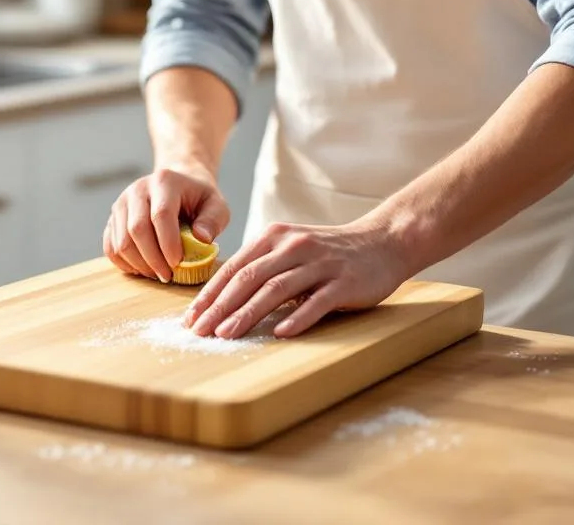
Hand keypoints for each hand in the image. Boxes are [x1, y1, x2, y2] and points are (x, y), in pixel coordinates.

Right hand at [104, 166, 229, 282]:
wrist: (178, 185)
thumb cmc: (198, 199)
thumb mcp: (216, 205)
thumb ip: (213, 220)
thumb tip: (201, 239)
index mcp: (164, 181)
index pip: (161, 214)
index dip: (168, 243)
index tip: (178, 263)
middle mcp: (137, 190)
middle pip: (137, 229)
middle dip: (153, 259)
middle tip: (168, 276)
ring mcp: (121, 204)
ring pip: (121, 241)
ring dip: (140, 265)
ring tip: (158, 274)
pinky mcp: (113, 219)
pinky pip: (111, 247)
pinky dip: (125, 264)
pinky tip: (143, 269)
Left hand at [184, 218, 411, 338]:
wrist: (383, 242)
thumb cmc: (329, 253)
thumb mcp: (290, 250)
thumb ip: (261, 267)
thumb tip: (222, 299)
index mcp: (275, 238)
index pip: (234, 268)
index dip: (210, 294)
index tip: (190, 318)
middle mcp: (294, 247)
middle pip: (249, 278)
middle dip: (220, 307)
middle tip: (199, 331)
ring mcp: (320, 264)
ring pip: (276, 289)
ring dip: (247, 313)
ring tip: (226, 334)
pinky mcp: (344, 282)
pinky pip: (317, 302)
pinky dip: (297, 317)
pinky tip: (279, 332)